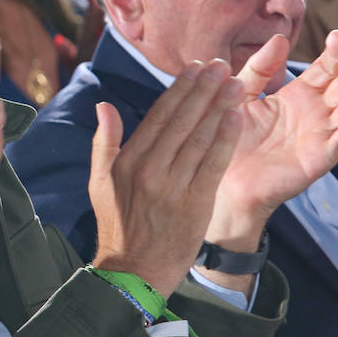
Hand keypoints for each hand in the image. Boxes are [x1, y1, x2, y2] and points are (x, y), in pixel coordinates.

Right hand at [89, 58, 243, 296]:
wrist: (133, 270)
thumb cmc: (117, 225)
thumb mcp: (99, 182)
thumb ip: (104, 141)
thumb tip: (104, 105)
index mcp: (128, 160)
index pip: (159, 115)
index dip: (180, 89)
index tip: (197, 68)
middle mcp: (151, 169)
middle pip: (183, 120)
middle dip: (205, 90)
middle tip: (222, 66)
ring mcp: (173, 186)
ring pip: (201, 137)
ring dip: (220, 107)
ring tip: (236, 83)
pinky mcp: (195, 203)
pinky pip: (214, 164)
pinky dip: (226, 138)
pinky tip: (237, 117)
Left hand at [214, 31, 337, 242]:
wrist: (221, 176)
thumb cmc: (230, 136)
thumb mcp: (242, 93)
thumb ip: (259, 67)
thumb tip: (280, 37)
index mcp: (298, 97)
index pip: (326, 70)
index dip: (335, 53)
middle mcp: (316, 114)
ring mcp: (322, 135)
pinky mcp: (322, 157)